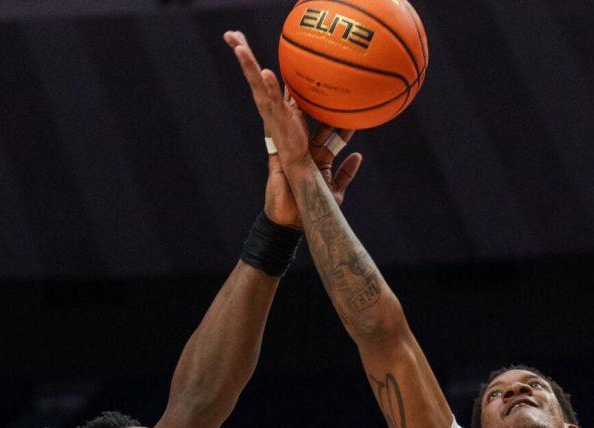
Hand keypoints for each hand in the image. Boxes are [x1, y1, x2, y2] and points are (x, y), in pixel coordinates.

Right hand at [223, 31, 362, 227]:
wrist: (297, 220)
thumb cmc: (311, 206)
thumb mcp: (335, 188)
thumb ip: (345, 170)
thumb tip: (358, 155)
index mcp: (300, 138)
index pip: (300, 107)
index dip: (300, 89)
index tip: (303, 72)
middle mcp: (287, 131)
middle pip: (275, 92)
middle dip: (261, 67)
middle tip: (245, 41)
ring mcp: (279, 133)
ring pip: (265, 93)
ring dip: (252, 67)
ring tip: (236, 40)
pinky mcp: (277, 140)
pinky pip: (272, 111)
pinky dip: (270, 91)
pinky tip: (267, 70)